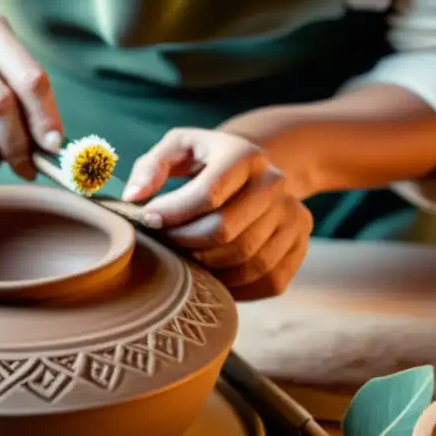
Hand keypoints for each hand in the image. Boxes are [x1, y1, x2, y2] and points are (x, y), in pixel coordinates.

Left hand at [122, 128, 312, 300]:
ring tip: (187, 257)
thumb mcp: (178, 148)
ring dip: (209, 268)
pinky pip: (268, 280)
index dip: (173, 213)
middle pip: (225, 232)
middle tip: (167, 242)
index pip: (208, 194)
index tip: (149, 219)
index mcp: (244, 154)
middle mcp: (275, 183)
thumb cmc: (206, 161)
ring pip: (247, 261)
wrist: (256, 171)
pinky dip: (238, 287)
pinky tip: (214, 273)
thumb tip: (135, 197)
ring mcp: (293, 215)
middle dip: (186, 243)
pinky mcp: (300, 243)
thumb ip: (151, 166)